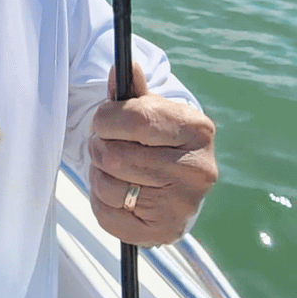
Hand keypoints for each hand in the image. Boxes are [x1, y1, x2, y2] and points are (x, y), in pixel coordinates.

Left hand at [88, 61, 217, 245]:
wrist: (177, 181)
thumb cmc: (157, 138)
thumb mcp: (148, 108)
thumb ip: (130, 90)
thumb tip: (122, 66)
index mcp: (197, 129)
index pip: (134, 119)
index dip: (106, 119)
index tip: (104, 121)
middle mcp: (199, 168)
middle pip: (114, 155)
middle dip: (98, 146)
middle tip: (104, 144)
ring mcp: (185, 204)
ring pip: (107, 185)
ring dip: (98, 174)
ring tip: (113, 168)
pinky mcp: (165, 231)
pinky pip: (107, 215)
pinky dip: (101, 202)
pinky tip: (118, 192)